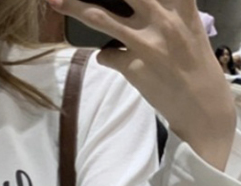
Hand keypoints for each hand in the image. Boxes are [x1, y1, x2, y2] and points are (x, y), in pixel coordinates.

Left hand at [47, 0, 235, 169]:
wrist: (202, 103)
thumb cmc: (195, 63)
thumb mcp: (189, 27)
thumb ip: (169, 11)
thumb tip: (140, 8)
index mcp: (179, 6)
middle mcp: (162, 19)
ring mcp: (144, 42)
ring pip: (100, 18)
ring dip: (75, 7)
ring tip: (55, 2)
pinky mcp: (132, 66)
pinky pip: (105, 56)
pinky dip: (105, 57)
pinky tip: (114, 61)